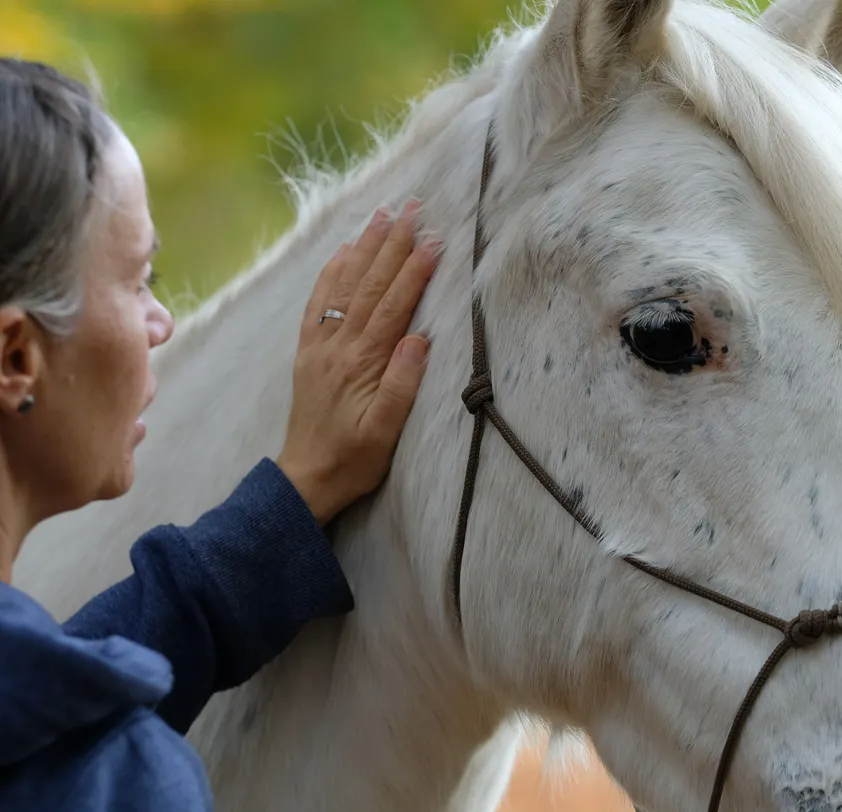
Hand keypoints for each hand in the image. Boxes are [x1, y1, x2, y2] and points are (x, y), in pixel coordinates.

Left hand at [276, 200, 439, 525]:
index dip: (414, 270)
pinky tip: (345, 249)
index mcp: (361, 363)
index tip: (434, 238)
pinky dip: (333, 271)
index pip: (393, 305)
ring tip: (383, 214)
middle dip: (392, 242)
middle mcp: (338, 346)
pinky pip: (319, 301)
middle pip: (369, 284)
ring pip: (345, 284)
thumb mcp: (387, 431)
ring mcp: (320, 345)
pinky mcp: (309, 351)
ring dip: (365, 246)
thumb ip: (402, 384)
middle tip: (412, 206)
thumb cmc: (356, 459)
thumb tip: (420, 338)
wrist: (308, 477)